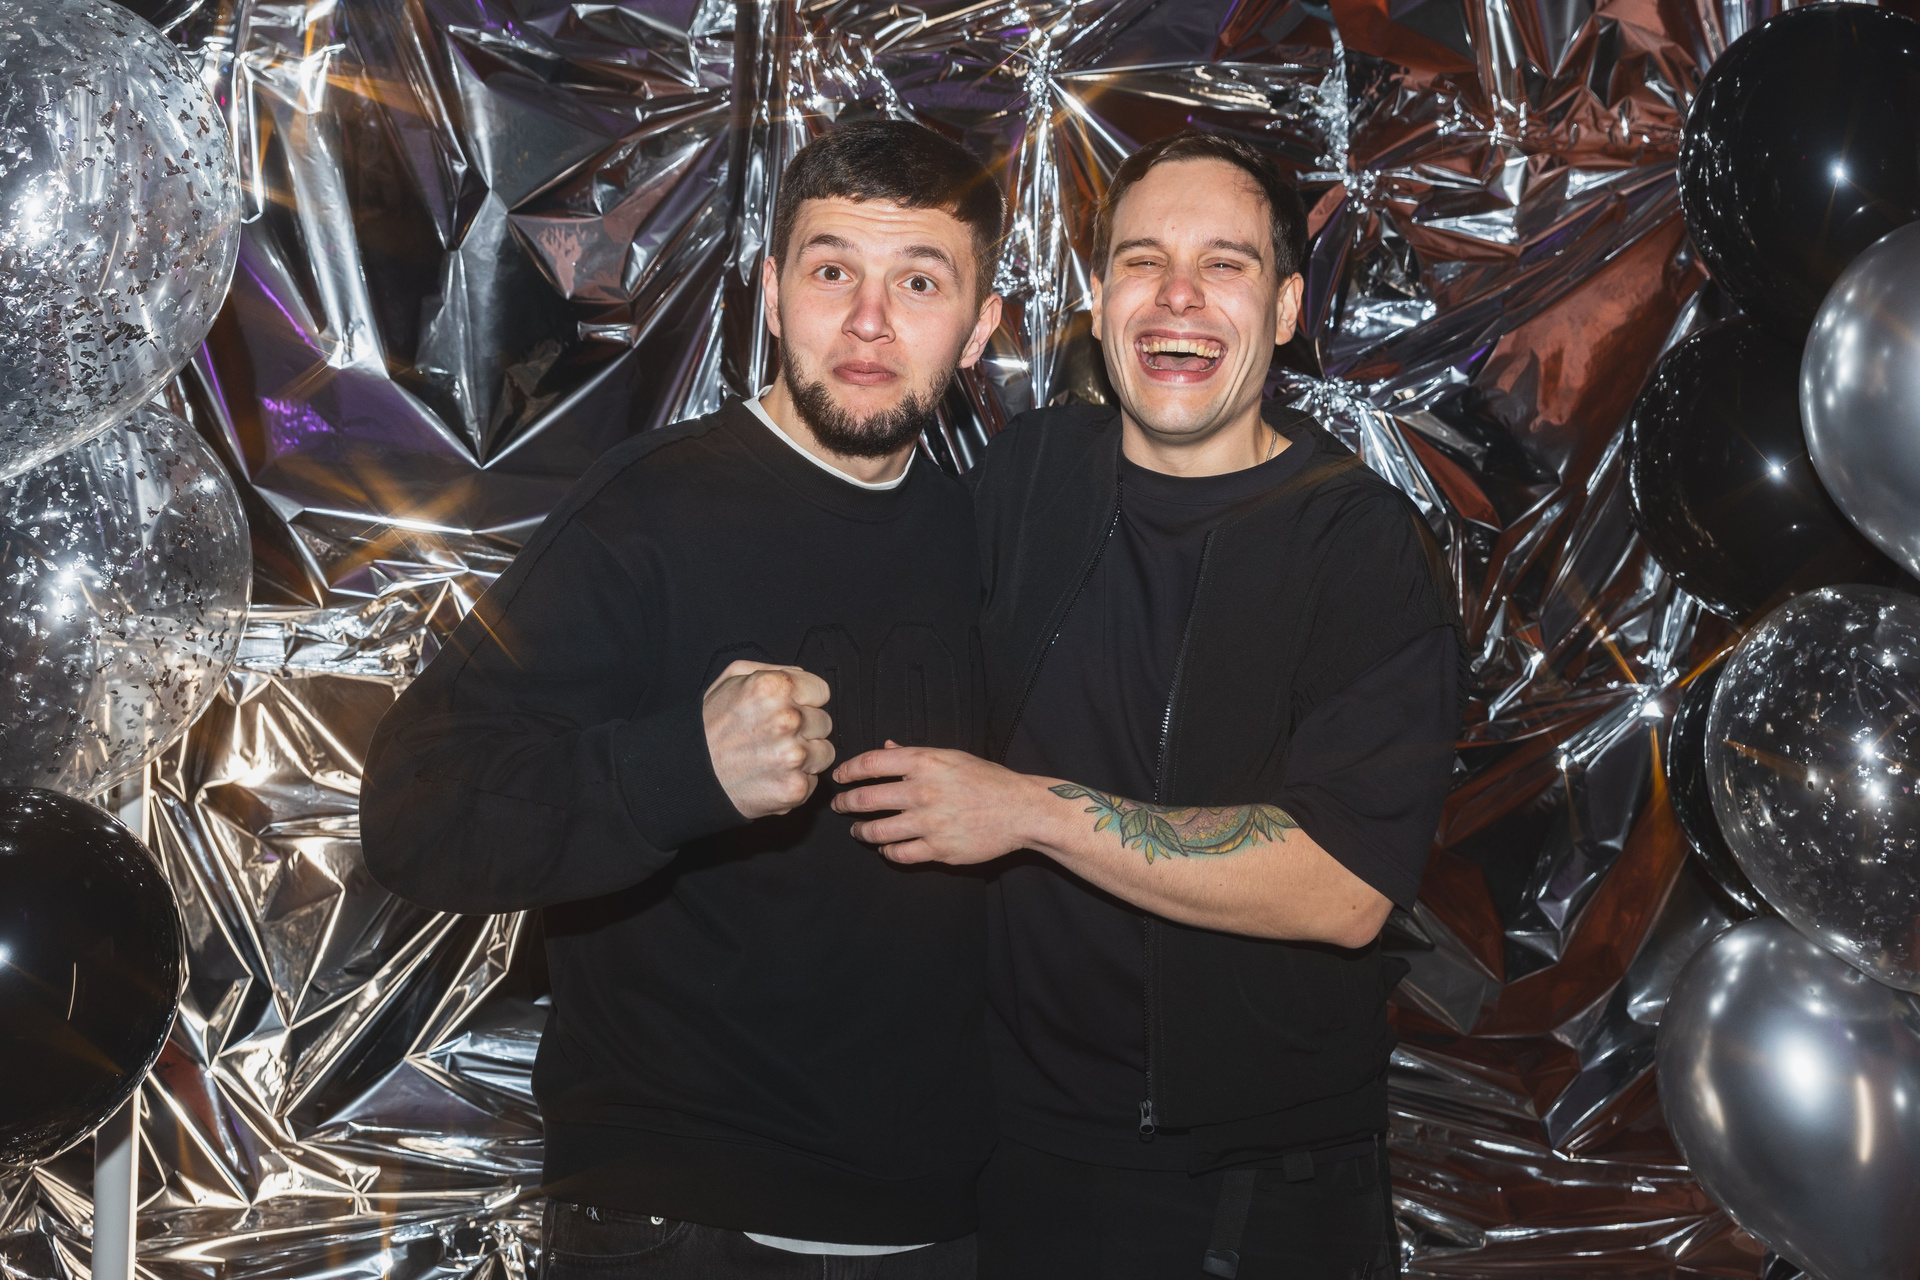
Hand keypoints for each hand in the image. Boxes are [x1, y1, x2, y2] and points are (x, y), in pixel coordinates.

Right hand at [703, 661, 833, 818]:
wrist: (689, 772)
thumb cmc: (711, 724)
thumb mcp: (732, 679)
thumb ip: (774, 670)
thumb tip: (805, 677)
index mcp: (776, 687)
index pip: (821, 692)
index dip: (805, 701)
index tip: (786, 711)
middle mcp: (788, 719)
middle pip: (824, 722)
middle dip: (805, 729)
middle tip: (773, 737)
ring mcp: (793, 756)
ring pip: (825, 752)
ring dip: (805, 756)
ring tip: (773, 757)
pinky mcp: (794, 788)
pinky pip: (813, 781)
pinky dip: (796, 781)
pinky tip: (771, 777)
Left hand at [831, 743, 1045, 864]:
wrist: (1020, 810)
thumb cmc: (987, 779)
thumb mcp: (951, 757)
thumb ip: (914, 754)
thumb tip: (886, 747)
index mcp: (925, 762)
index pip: (870, 763)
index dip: (847, 771)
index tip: (839, 778)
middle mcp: (923, 791)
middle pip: (866, 799)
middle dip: (845, 803)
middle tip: (839, 805)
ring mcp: (929, 823)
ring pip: (877, 831)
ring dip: (861, 831)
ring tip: (857, 830)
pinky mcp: (938, 849)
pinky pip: (900, 854)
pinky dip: (887, 851)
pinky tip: (886, 847)